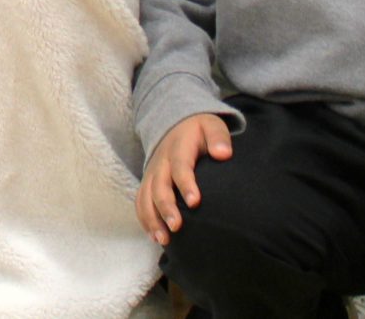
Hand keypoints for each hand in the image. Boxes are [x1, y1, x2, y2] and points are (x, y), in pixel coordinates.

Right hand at [135, 112, 230, 244]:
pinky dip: (145, 219)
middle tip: (176, 227)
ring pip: (146, 196)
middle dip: (166, 207)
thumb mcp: (211, 126)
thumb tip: (223, 154)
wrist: (175, 123)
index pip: (180, 166)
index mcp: (178, 148)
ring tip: (164, 239)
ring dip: (152, 218)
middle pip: (159, 186)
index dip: (186, 184)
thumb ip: (218, 137)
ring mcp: (151, 173)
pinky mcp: (148, 182)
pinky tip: (155, 237)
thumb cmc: (199, 131)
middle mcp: (161, 162)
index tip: (195, 202)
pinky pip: (140, 201)